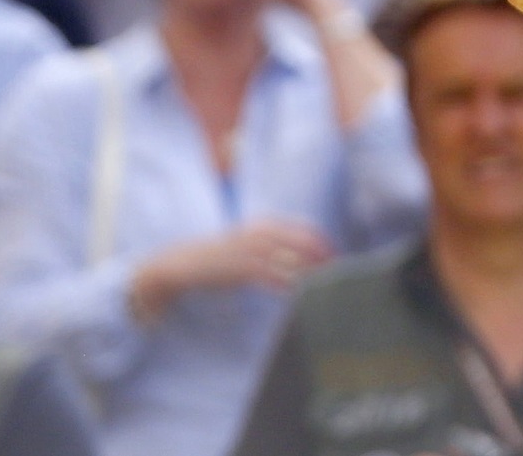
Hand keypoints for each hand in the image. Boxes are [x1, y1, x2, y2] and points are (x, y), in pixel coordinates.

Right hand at [132, 220, 333, 317]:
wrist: (181, 264)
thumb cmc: (220, 260)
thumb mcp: (249, 247)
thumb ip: (274, 250)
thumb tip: (303, 263)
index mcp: (264, 225)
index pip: (306, 231)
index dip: (325, 246)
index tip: (339, 262)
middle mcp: (258, 233)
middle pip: (303, 244)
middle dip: (323, 261)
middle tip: (341, 278)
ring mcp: (248, 250)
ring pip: (289, 261)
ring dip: (309, 275)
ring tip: (325, 288)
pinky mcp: (238, 268)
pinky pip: (270, 276)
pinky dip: (287, 285)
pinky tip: (298, 296)